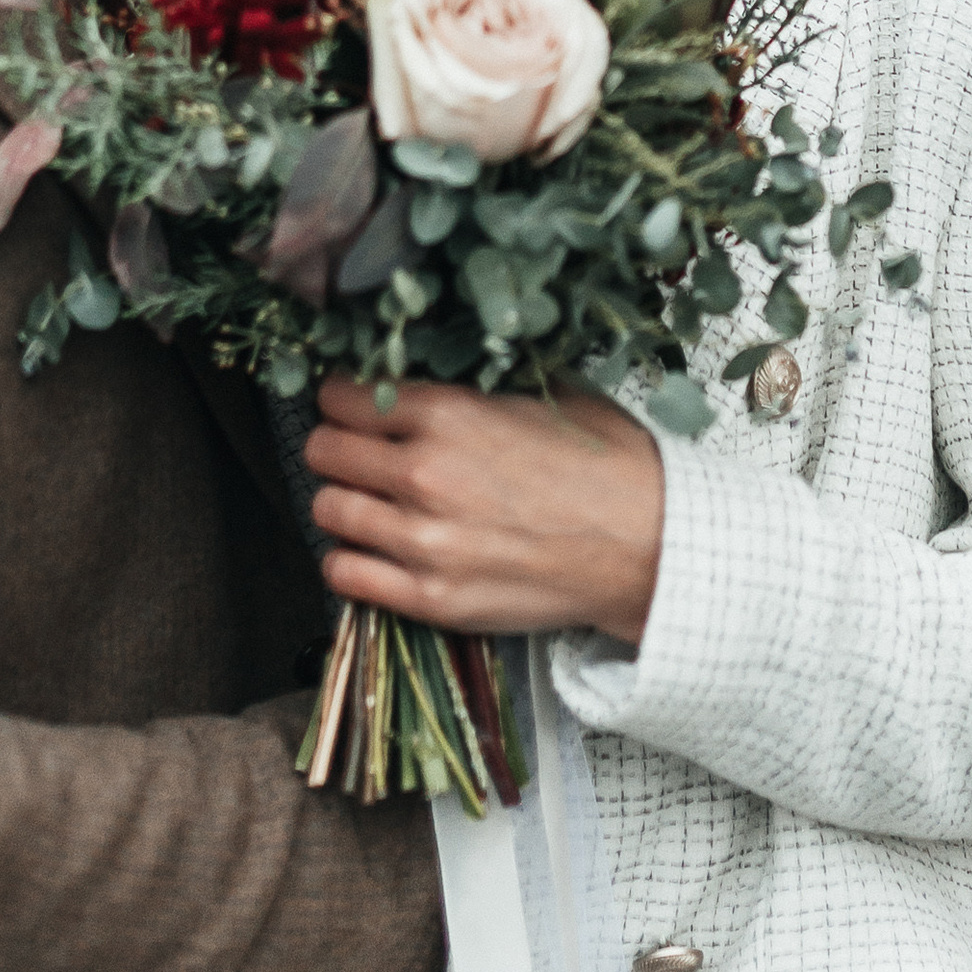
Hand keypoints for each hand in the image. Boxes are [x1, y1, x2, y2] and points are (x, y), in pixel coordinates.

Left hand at [305, 375, 665, 649]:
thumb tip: (422, 372)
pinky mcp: (432, 598)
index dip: (344, 398)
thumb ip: (469, 386)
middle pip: (322, 450)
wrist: (648, 546)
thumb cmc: (604, 464)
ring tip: (371, 500)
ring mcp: (423, 542)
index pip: (340, 397)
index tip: (354, 406)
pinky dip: (350, 558)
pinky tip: (377, 549)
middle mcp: (424, 474)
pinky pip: (344, 574)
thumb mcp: (541, 394)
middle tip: (360, 452)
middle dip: (337, 445)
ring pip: (327, 509)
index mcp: (448, 414)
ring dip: (343, 500)